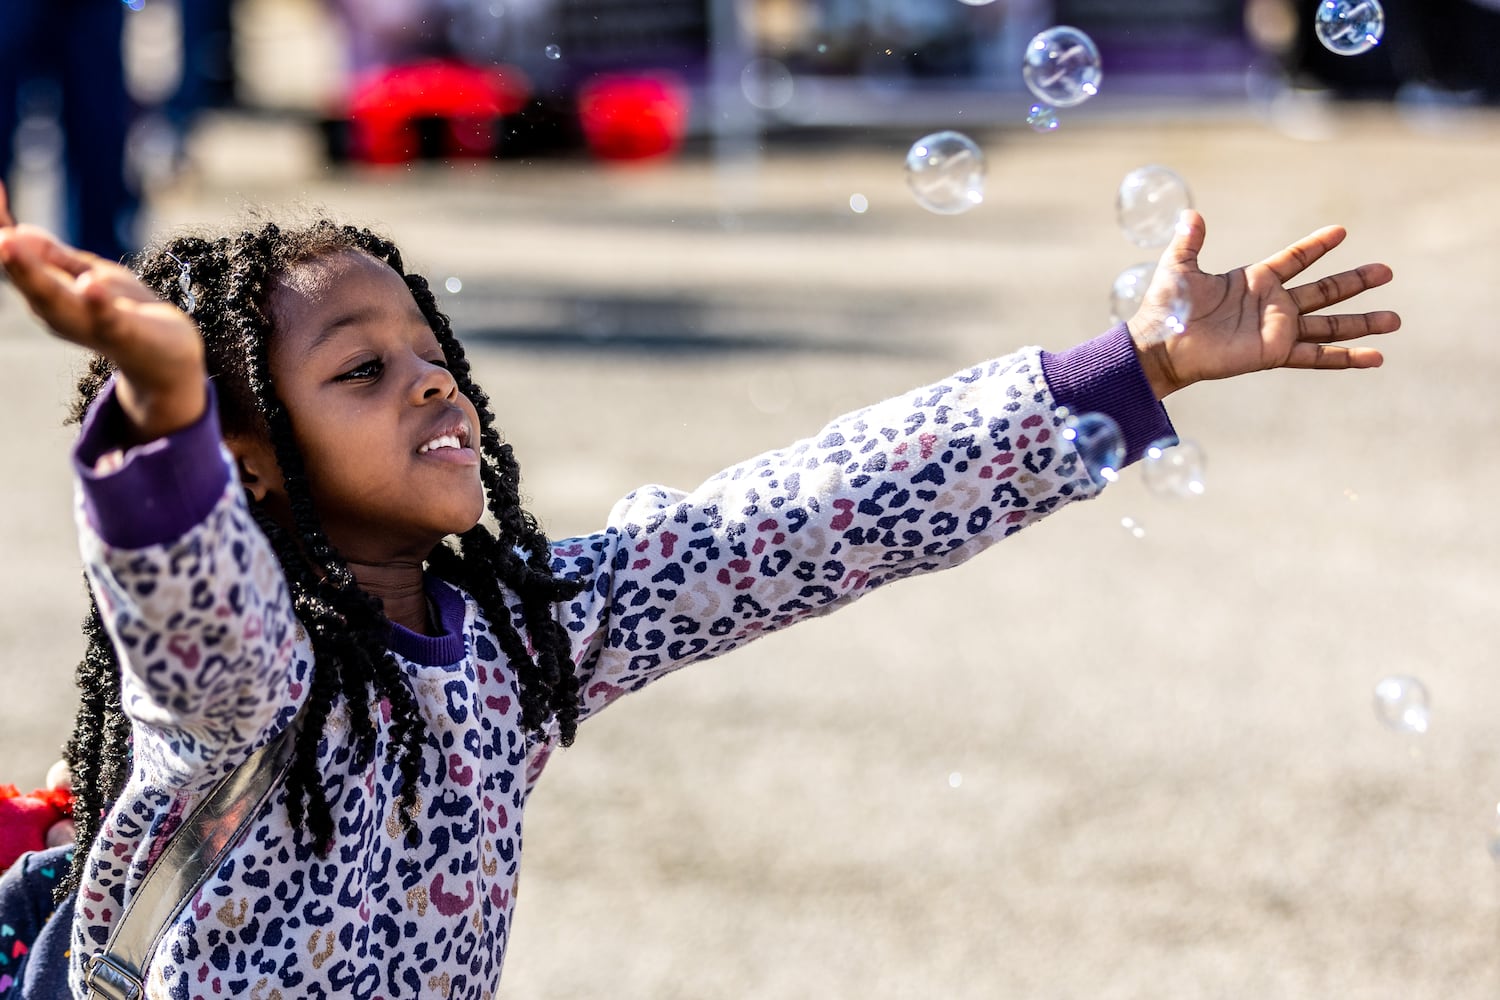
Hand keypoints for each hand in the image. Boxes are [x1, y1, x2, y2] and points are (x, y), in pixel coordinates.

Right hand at [0, 184, 204, 439]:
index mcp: (49, 296)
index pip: (19, 257)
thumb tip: (14, 231)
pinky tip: (91, 283)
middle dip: (9, 257)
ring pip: (57, 301)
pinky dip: (98, 303)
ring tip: (10, 242)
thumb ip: (55, 259)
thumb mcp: (89, 276)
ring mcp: (92, 324)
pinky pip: (110, 319)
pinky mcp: (127, 334)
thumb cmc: (127, 314)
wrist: (170, 362)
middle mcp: (61, 312)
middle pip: (28, 282)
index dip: (2, 224)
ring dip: (34, 275)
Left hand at [1128, 210, 1399, 398]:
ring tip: (1395, 319)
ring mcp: (1277, 330)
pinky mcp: (1275, 353)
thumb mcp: (1179, 267)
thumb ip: (1190, 242)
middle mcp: (1272, 304)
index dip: (1317, 246)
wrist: (1161, 345)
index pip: (1295, 259)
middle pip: (1324, 291)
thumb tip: (1192, 214)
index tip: (1341, 230)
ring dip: (1362, 322)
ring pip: (1329, 325)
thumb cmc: (1166, 307)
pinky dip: (1347, 358)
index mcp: (1255, 280)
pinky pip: (1317, 357)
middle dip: (1355, 282)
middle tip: (1387, 271)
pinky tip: (1375, 357)